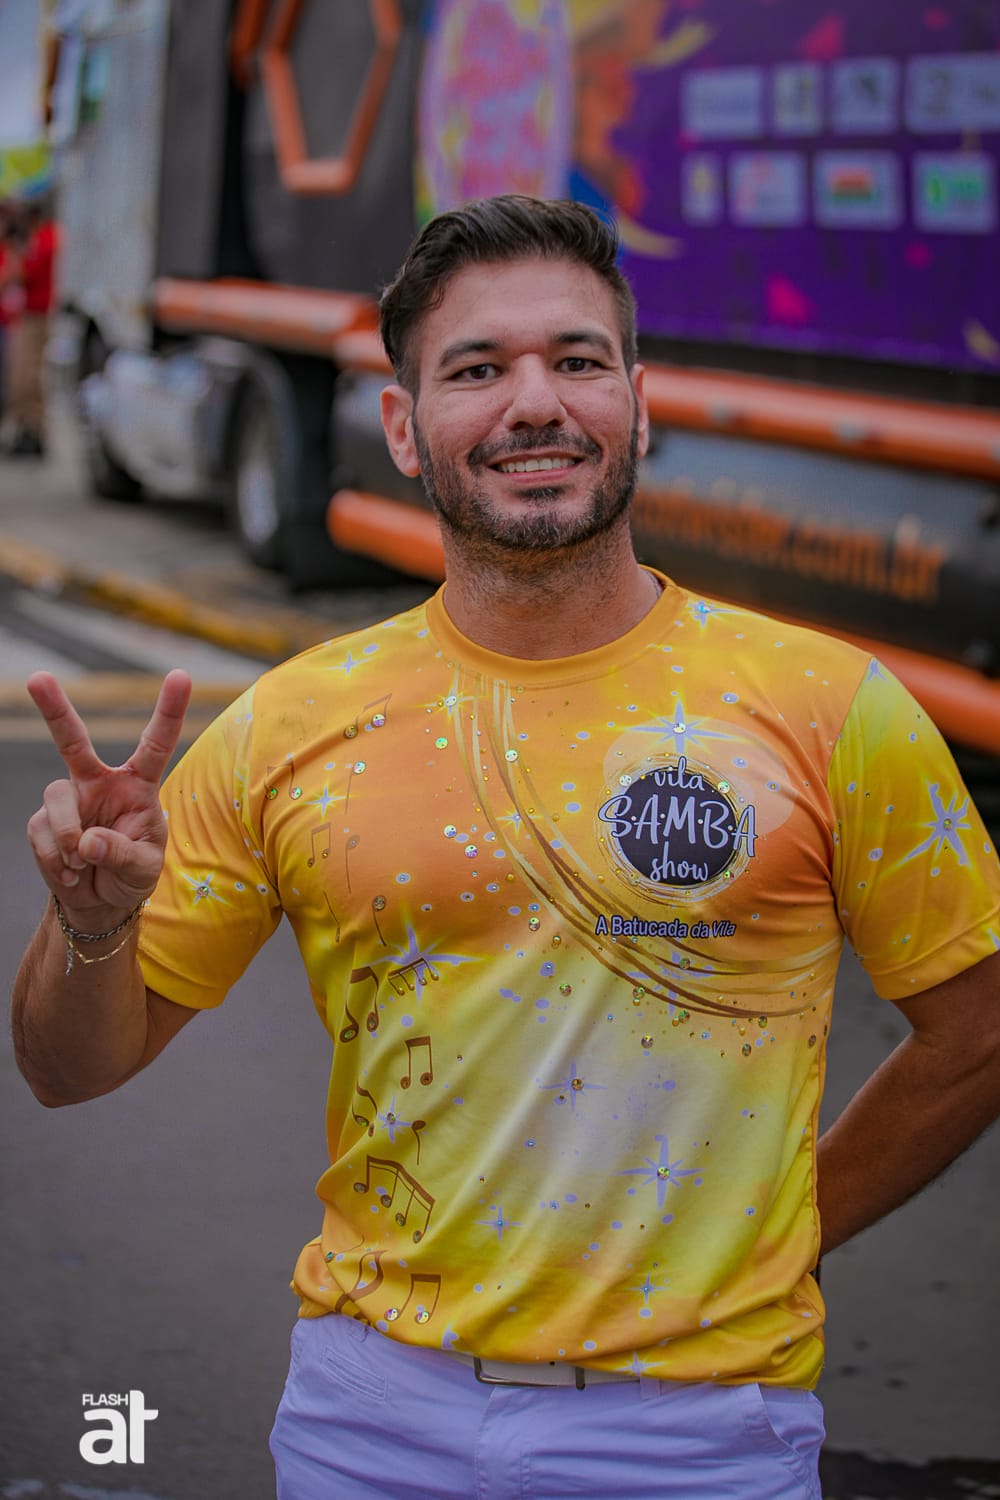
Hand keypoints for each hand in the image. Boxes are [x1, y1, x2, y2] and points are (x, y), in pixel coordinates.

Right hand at [26, 669, 192, 927]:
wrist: (99, 902)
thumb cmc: (131, 875)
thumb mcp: (143, 868)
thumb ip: (121, 853)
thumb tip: (86, 841)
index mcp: (138, 785)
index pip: (156, 744)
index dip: (169, 711)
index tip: (181, 675)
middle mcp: (101, 783)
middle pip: (74, 740)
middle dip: (55, 709)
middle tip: (38, 679)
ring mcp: (69, 799)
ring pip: (56, 796)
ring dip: (69, 836)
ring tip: (83, 864)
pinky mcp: (43, 821)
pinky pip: (42, 832)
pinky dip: (56, 860)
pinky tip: (71, 874)